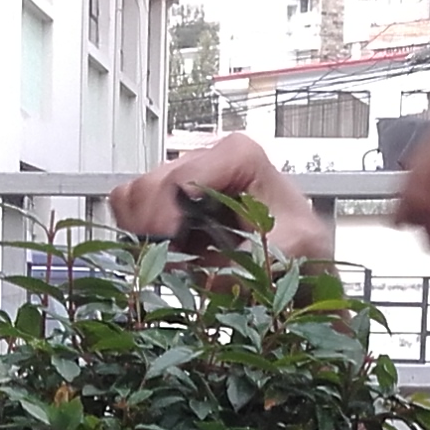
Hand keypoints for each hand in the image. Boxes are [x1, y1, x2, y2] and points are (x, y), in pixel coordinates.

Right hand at [110, 134, 335, 261]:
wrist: (299, 264)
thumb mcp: (298, 249)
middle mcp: (206, 159)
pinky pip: (127, 207)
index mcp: (238, 155)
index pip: (179, 179)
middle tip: (173, 263)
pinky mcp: (166, 199)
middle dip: (154, 229)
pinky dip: (136, 233)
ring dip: (144, 234)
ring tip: (174, 259)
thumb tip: (211, 274)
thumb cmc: (302, 248)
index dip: (164, 217)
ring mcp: (182, 177)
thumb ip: (262, 254)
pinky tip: (166, 251)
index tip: (165, 249)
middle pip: (150, 186)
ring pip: (133, 197)